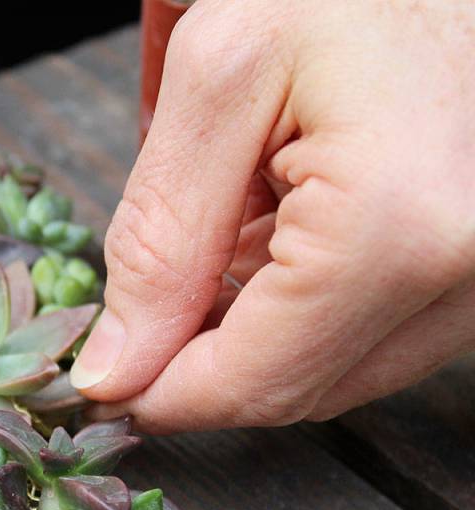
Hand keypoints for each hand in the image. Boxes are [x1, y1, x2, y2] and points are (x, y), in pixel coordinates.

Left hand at [72, 0, 474, 431]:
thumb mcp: (219, 81)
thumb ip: (161, 238)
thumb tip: (119, 366)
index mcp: (398, 228)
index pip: (255, 382)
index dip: (163, 395)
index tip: (103, 381)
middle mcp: (471, 272)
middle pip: (299, 390)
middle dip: (203, 367)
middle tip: (141, 312)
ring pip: (340, 369)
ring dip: (255, 334)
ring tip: (220, 241)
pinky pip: (379, 330)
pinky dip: (306, 306)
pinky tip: (275, 237)